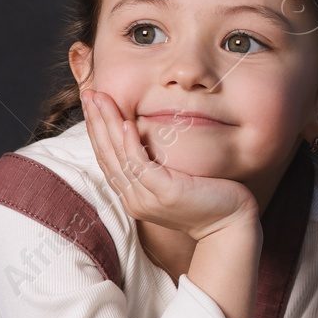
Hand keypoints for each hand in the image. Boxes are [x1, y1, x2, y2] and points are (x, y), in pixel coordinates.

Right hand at [81, 89, 257, 240]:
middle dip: (96, 121)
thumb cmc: (206, 198)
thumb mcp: (172, 180)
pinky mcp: (164, 193)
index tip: (91, 103)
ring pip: (118, 157)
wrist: (229, 224)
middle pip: (106, 155)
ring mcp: (146, 198)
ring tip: (100, 100)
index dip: (96, 129)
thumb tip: (143, 136)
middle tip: (88, 93)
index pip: (106, 158)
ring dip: (107, 125)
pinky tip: (126, 123)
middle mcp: (133, 199)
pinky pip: (140, 165)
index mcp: (132, 195)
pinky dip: (130, 143)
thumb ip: (154, 165)